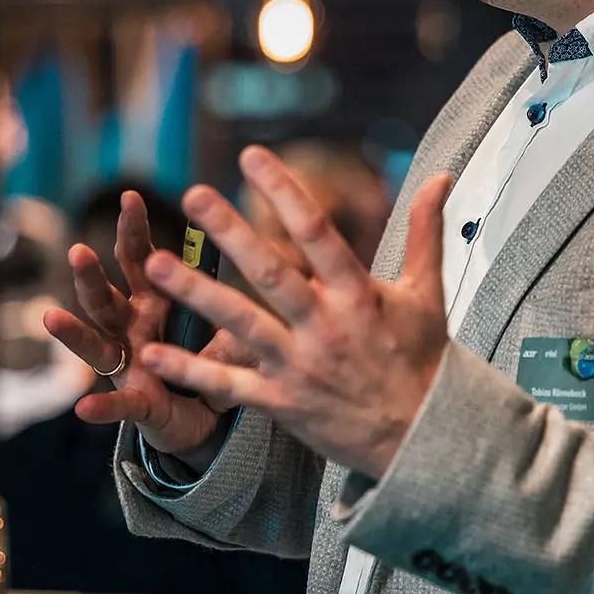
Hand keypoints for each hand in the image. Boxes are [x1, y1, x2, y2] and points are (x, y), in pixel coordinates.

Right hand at [43, 189, 252, 461]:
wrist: (203, 416)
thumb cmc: (211, 357)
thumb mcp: (230, 320)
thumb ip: (241, 290)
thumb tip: (277, 250)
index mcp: (154, 301)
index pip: (139, 259)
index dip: (133, 230)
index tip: (130, 198)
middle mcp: (131, 328)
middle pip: (106, 296)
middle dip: (89, 275)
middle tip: (79, 251)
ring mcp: (127, 365)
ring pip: (96, 344)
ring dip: (74, 332)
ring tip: (52, 317)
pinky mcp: (136, 402)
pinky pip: (118, 404)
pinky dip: (102, 407)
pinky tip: (82, 408)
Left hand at [138, 145, 450, 480]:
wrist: (423, 436)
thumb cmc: (421, 359)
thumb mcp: (427, 292)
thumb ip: (424, 231)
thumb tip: (441, 177)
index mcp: (358, 295)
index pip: (317, 233)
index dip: (285, 192)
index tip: (252, 157)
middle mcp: (326, 326)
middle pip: (272, 272)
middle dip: (231, 232)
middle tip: (193, 196)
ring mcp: (301, 365)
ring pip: (241, 323)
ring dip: (196, 293)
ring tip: (155, 264)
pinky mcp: (283, 402)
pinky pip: (229, 385)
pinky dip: (191, 371)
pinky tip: (151, 354)